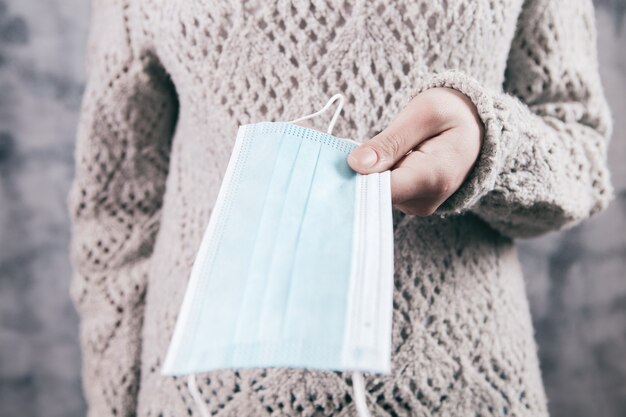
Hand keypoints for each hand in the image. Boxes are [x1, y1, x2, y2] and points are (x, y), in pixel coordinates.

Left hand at [347, 87, 483, 215]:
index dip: (355, 179)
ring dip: (371, 171)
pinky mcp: (411, 204)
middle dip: (361, 171)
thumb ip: (390, 141)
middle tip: (362, 146)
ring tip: (388, 148)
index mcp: (434, 177)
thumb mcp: (424, 113)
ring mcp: (418, 205)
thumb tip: (355, 165)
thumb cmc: (453, 113)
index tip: (338, 163)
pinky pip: (382, 191)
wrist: (478, 128)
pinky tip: (390, 159)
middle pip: (375, 193)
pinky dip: (379, 175)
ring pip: (376, 192)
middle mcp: (426, 200)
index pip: (382, 191)